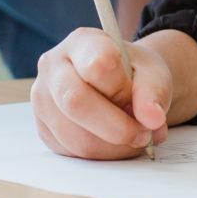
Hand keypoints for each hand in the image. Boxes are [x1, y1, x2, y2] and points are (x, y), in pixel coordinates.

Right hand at [32, 28, 173, 158]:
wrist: (121, 84)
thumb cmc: (134, 74)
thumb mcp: (152, 73)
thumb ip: (153, 92)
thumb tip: (152, 119)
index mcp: (81, 42)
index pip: (96, 64)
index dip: (122, 88)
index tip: (138, 97)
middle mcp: (53, 67)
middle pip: (75, 102)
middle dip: (117, 128)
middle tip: (144, 134)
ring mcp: (43, 100)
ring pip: (75, 136)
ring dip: (114, 147)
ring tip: (137, 137)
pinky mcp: (44, 129)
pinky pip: (73, 152)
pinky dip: (104, 154)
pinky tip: (119, 143)